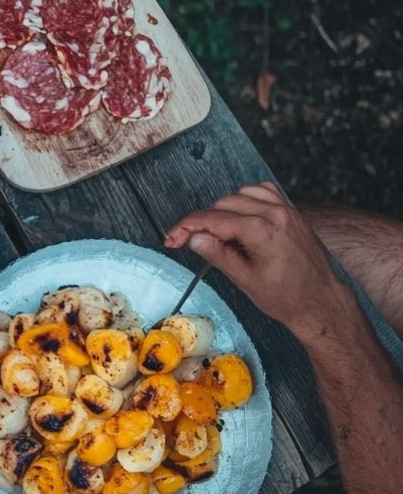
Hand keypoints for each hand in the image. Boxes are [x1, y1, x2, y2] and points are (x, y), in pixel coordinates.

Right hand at [164, 182, 350, 330]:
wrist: (320, 301)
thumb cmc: (287, 297)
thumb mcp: (244, 279)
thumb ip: (216, 253)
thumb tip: (193, 237)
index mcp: (261, 231)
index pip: (211, 218)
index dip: (185, 227)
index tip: (172, 237)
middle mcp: (275, 214)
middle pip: (222, 204)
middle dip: (202, 221)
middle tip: (191, 241)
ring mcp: (286, 210)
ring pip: (239, 194)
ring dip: (223, 210)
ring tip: (219, 234)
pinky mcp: (291, 211)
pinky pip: (262, 191)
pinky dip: (245, 199)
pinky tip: (240, 217)